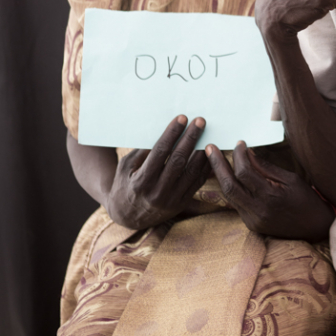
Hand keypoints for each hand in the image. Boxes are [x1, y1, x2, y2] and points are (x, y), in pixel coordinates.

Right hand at [106, 115, 210, 229]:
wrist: (127, 217)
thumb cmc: (125, 184)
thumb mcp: (126, 166)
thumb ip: (142, 151)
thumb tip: (163, 130)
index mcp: (141, 181)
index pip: (160, 152)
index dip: (172, 133)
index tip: (182, 118)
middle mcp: (157, 192)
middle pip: (179, 160)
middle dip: (190, 138)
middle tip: (200, 121)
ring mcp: (171, 200)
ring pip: (192, 171)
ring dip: (202, 151)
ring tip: (207, 134)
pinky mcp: (181, 203)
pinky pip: (197, 182)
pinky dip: (205, 166)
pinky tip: (209, 152)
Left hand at [205, 141, 335, 240]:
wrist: (315, 229)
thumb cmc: (307, 200)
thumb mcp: (291, 179)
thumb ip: (266, 167)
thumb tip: (248, 153)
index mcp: (270, 197)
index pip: (245, 173)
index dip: (239, 156)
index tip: (240, 144)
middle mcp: (258, 211)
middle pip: (229, 186)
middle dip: (217, 165)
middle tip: (210, 148)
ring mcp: (252, 220)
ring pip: (228, 196)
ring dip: (221, 176)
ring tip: (215, 160)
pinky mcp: (251, 225)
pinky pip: (236, 204)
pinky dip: (232, 188)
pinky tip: (229, 176)